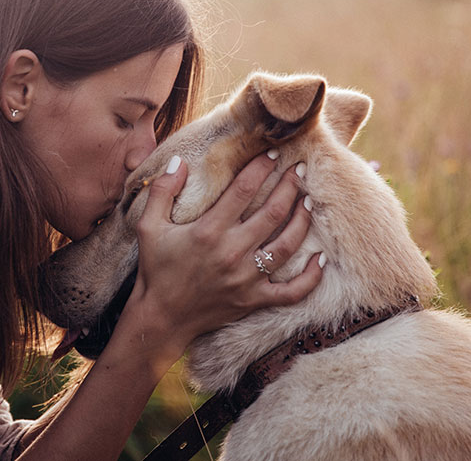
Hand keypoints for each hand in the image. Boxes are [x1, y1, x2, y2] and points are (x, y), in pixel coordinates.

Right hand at [127, 150, 322, 357]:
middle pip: (273, 212)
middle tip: (300, 169)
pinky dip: (311, 276)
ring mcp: (246, 279)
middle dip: (290, 186)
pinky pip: (293, 291)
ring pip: (288, 245)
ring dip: (302, 220)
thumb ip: (162, 191)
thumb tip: (178, 160)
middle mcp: (232, 252)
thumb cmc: (156, 268)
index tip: (274, 153)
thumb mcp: (149, 226)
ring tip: (308, 201)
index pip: (244, 190)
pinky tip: (321, 257)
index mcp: (208, 231)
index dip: (262, 167)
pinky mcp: (254, 300)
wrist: (161, 317)